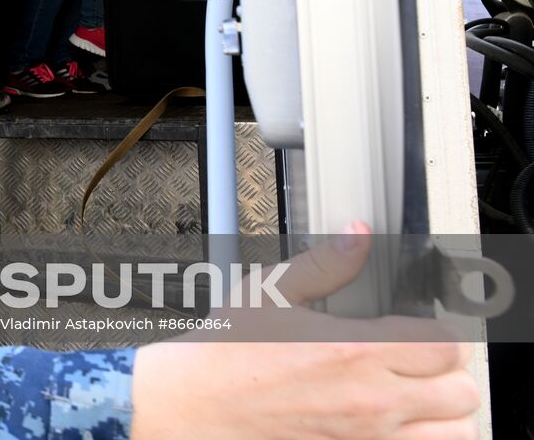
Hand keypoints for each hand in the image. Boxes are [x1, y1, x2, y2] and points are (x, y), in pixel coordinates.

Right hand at [130, 222, 479, 438]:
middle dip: (445, 375)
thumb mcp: (271, 292)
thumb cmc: (227, 354)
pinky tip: (396, 427)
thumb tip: (357, 235)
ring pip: (455, 435)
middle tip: (419, 366)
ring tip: (418, 402)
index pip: (446, 345)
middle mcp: (371, 401)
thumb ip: (324, 263)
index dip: (438, 334)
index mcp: (354, 351)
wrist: (195, 407)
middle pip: (461, 392)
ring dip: (444, 417)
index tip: (419, 333)